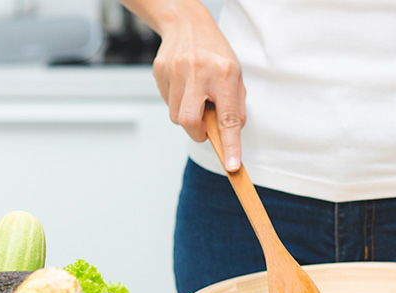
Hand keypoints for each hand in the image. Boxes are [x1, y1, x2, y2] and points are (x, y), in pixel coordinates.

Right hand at [151, 6, 245, 170]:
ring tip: (195, 97)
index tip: (232, 166)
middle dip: (197, 132)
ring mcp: (175, 71)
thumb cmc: (216, 54)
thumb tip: (231, 136)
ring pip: (176, 115)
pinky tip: (183, 86)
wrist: (187, 24)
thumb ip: (235, 107)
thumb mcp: (236, 76)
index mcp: (224, 74)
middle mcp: (198, 72)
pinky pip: (167, 102)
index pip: (227, 118)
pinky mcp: (159, 71)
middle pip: (189, 121)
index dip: (230, 145)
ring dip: (187, 116)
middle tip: (204, 127)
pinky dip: (176, 102)